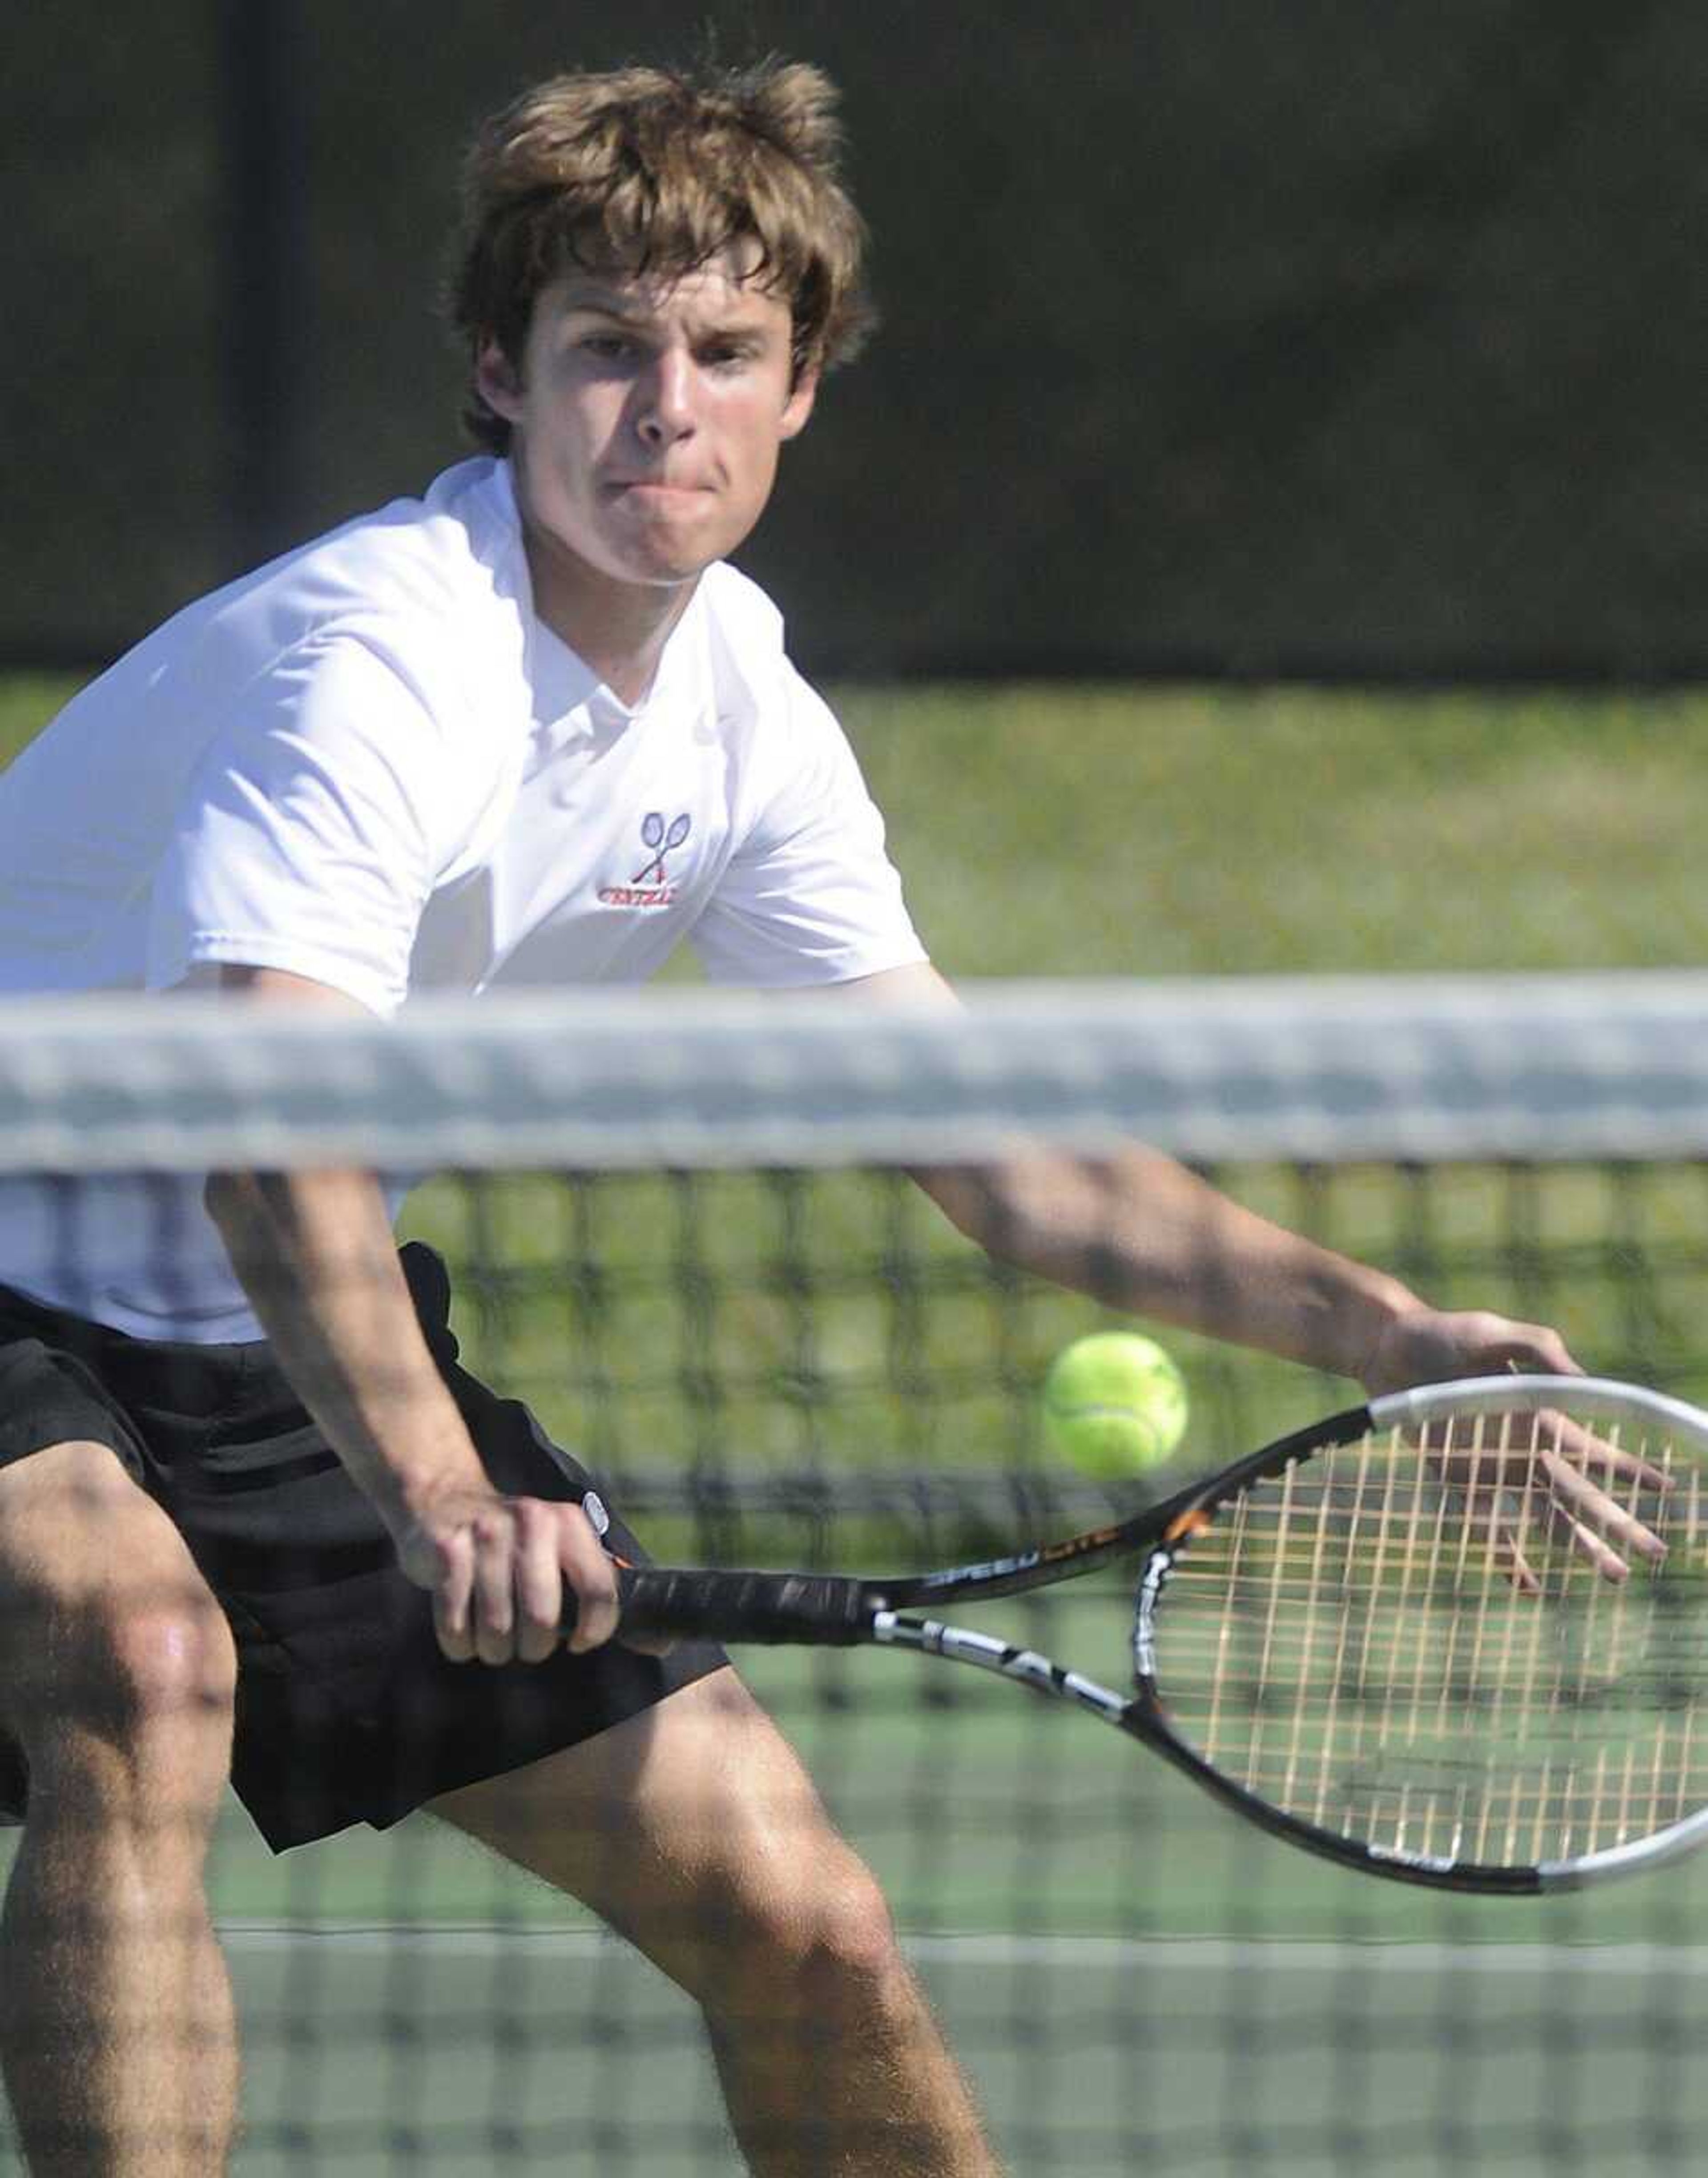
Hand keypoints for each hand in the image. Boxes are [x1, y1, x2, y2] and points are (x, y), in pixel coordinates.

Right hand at [393, 1486, 619, 1663]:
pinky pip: (455, 1624)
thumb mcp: (554, 1541)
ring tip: (494, 1641)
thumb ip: (582, 1575)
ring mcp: (487, 1534)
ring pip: (497, 1628)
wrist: (446, 1500)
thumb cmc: (510, 1540)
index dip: (594, 1629)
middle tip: (527, 1645)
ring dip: (496, 1649)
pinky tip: (463, 1635)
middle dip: (534, 1646)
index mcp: (567, 1522)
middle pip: (541, 1617)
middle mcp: (531, 1522)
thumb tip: (616, 1632)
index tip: (579, 1643)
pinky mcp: (448, 1551)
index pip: (598, 1588)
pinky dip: (460, 1644)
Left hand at [1358, 1306, 1668, 1585]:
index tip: (1666, 1488)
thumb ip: (1541, 1349)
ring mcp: (1493, 1470)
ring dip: (1581, 1547)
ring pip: (1548, 1519)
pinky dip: (1509, 1557)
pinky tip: (1530, 1586)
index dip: (1630, 1470)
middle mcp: (1524, 1450)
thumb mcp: (1496, 1333)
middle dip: (1620, 1524)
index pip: (1595, 1451)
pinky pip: (1489, 1527)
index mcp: (1541, 1417)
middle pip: (1581, 1495)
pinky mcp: (1459, 1481)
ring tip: (1615, 1576)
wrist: (1390, 1347)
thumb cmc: (1446, 1333)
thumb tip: (1585, 1380)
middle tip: (1655, 1555)